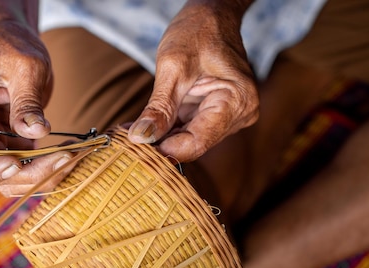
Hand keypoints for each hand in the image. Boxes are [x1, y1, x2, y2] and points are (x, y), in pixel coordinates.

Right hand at [0, 19, 72, 196]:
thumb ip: (27, 101)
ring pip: (9, 177)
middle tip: (63, 158)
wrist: (17, 42)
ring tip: (70, 157)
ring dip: (40, 175)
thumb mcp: (25, 66)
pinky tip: (69, 153)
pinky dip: (47, 167)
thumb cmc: (14, 45)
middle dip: (26, 173)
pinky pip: (26, 167)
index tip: (16, 164)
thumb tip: (36, 132)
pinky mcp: (11, 143)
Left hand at [128, 0, 258, 161]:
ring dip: (162, 137)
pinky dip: (168, 129)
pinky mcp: (217, 115)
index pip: (198, 142)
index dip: (165, 149)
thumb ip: (159, 107)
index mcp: (237, 102)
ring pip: (190, 139)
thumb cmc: (197, 31)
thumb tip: (141, 138)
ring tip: (132, 129)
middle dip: (161, 143)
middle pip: (194, 143)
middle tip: (128, 138)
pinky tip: (146, 124)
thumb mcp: (173, 68)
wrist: (211, 16)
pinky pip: (190, 129)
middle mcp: (240, 114)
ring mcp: (230, 116)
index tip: (135, 148)